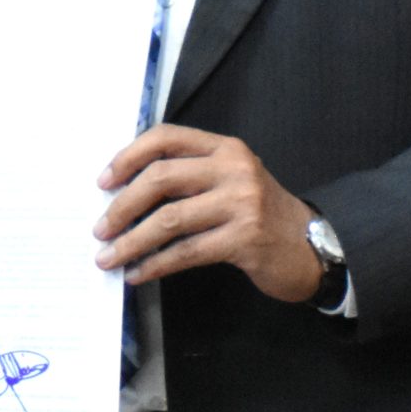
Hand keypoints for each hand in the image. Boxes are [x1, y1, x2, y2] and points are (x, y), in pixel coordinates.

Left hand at [93, 124, 323, 301]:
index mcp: (224, 148)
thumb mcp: (230, 181)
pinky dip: (155, 264)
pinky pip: (187, 252)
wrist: (309, 246)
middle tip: (100, 229)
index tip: (104, 182)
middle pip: (161, 177)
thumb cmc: (260, 214)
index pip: (165, 138)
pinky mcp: (245, 239)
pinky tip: (139, 273)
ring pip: (170, 219)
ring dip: (132, 241)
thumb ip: (189, 177)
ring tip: (109, 257)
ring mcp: (242, 203)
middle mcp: (234, 169)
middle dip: (122, 205)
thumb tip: (124, 195)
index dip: (128, 157)